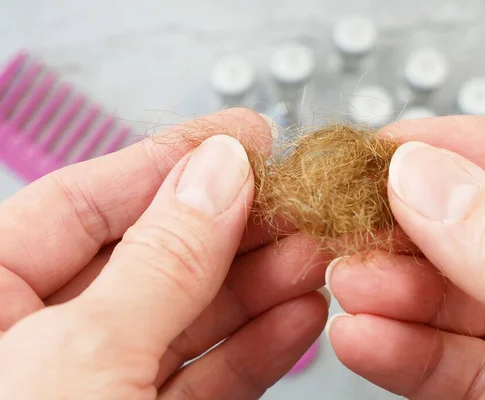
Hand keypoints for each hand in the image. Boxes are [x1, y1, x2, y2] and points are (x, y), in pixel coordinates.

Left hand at [0, 108, 329, 398]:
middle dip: (232, 230)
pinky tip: (298, 315)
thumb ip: (158, 263)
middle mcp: (35, 342)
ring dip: (259, 288)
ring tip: (314, 254)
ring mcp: (93, 387)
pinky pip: (203, 380)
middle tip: (295, 201)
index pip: (79, 204)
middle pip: (147, 259)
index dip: (168, 162)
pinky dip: (255, 350)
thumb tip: (218, 174)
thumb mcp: (83, 354)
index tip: (240, 137)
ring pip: (184, 321)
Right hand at [326, 111, 484, 398]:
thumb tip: (422, 180)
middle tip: (345, 227)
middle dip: (407, 235)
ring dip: (393, 298)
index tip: (379, 153)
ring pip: (465, 308)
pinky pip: (469, 374)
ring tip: (346, 284)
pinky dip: (410, 358)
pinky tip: (365, 338)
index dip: (456, 148)